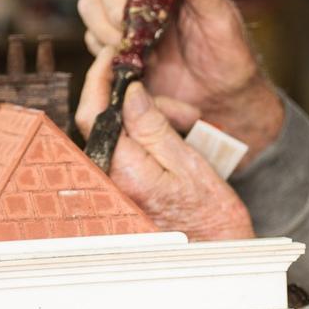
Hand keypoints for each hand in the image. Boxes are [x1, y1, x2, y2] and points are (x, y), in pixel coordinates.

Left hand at [76, 47, 255, 240]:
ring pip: (119, 131)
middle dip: (142, 101)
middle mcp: (110, 180)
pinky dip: (148, 135)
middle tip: (184, 110)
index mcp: (123, 171)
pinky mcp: (123, 188)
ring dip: (152, 119)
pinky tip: (179, 140)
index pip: (92, 113)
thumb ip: (154, 127)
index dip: (99, 78)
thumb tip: (129, 92)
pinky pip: (126, 148)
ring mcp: (114, 186)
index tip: (114, 55)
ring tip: (191, 127)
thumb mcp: (189, 163)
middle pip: (106, 118)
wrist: (216, 253)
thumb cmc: (210, 215)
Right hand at [78, 0, 283, 169]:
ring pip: (92, 1)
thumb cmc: (231, 60)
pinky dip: (103, 47)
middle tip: (129, 24)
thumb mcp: (223, 24)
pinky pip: (91, 36)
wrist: (222, 105)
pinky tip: (131, 62)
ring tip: (134, 47)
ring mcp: (129, 17)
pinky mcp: (117, 45)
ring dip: (103, 23)